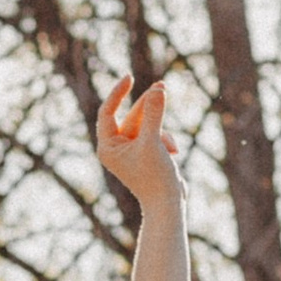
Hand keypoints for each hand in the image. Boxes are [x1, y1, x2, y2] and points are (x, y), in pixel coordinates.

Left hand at [96, 73, 180, 205]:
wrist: (168, 203)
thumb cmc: (155, 176)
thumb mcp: (153, 141)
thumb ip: (154, 114)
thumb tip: (157, 90)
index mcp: (107, 146)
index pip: (108, 112)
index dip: (118, 93)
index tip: (130, 77)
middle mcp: (116, 148)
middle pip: (132, 115)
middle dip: (149, 106)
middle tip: (162, 86)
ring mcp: (131, 150)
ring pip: (147, 124)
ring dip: (161, 129)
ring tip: (170, 146)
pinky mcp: (146, 153)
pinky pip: (155, 134)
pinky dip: (165, 139)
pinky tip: (173, 152)